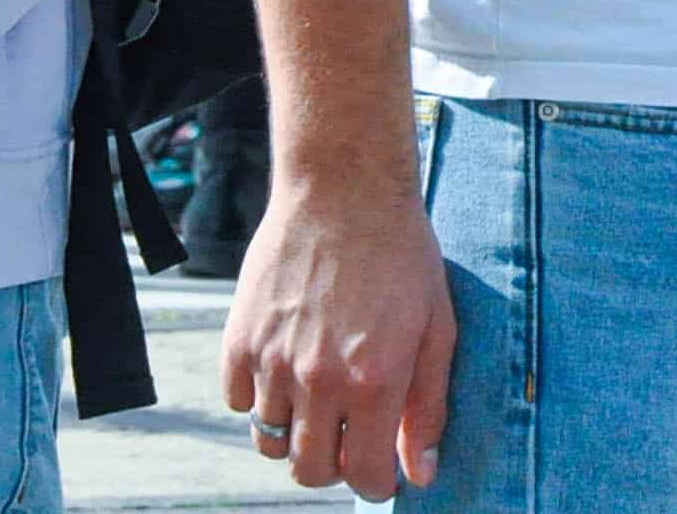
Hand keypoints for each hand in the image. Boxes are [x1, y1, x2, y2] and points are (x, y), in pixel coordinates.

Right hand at [223, 164, 456, 501]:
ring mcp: (272, 361)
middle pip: (310, 471)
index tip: (382, 474)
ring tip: (321, 394)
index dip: (377, 484)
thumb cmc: (402, 256)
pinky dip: (259, 398)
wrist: (344, 191)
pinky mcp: (238, 340)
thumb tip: (422, 474)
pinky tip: (287, 366)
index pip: (364, 476)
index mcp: (375, 381)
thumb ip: (428, 408)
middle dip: (335, 465)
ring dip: (297, 431)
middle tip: (352, 434)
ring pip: (271, 442)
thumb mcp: (437, 328)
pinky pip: (238, 403)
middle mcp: (319, 380)